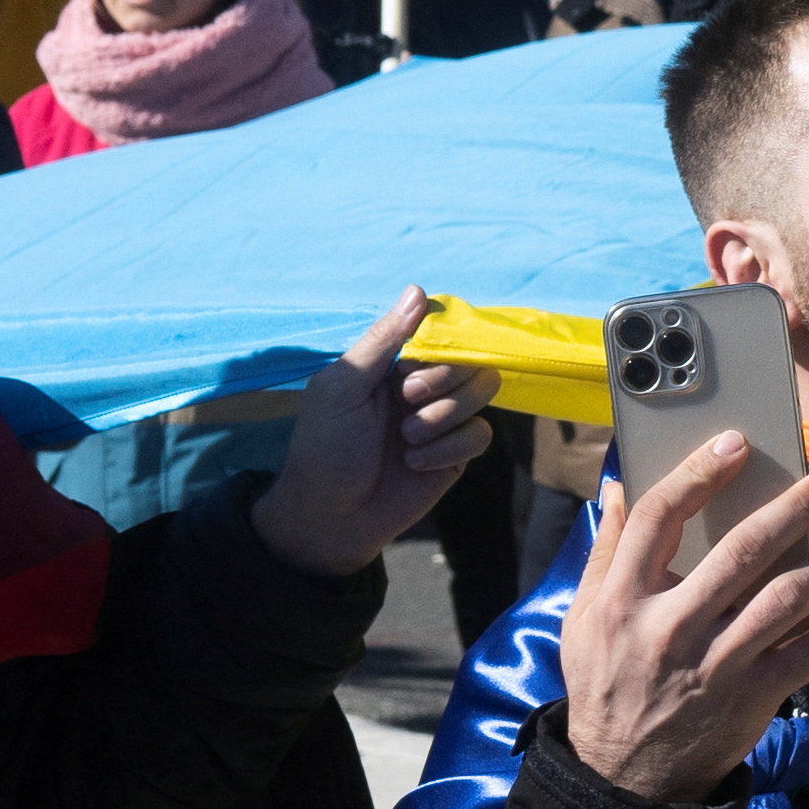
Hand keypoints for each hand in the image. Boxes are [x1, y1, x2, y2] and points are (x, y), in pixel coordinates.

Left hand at [250, 288, 500, 573]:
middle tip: (406, 402)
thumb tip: (419, 290)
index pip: (441, 331)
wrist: (330, 517)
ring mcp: (442, 418)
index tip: (409, 369)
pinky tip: (416, 463)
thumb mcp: (343, 387)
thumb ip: (383, 339)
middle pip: (470, 357)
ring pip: (483, 391)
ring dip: (446, 414)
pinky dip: (450, 448)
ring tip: (407, 439)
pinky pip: (481, 434)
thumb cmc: (324, 447)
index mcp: (393, 361)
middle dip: (443, 380)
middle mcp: (422, 384)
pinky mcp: (456, 453)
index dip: (437, 347)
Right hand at [560, 440, 808, 803]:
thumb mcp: (584, 618)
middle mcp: (670, 627)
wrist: (625, 778)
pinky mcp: (752, 699)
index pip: (660, 517)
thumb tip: (619, 485)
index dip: (699, 472)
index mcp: (622, 600)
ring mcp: (715, 665)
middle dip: (794, 509)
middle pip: (741, 550)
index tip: (735, 443)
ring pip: (786, 599)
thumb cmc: (607, 685)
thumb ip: (605, 551)